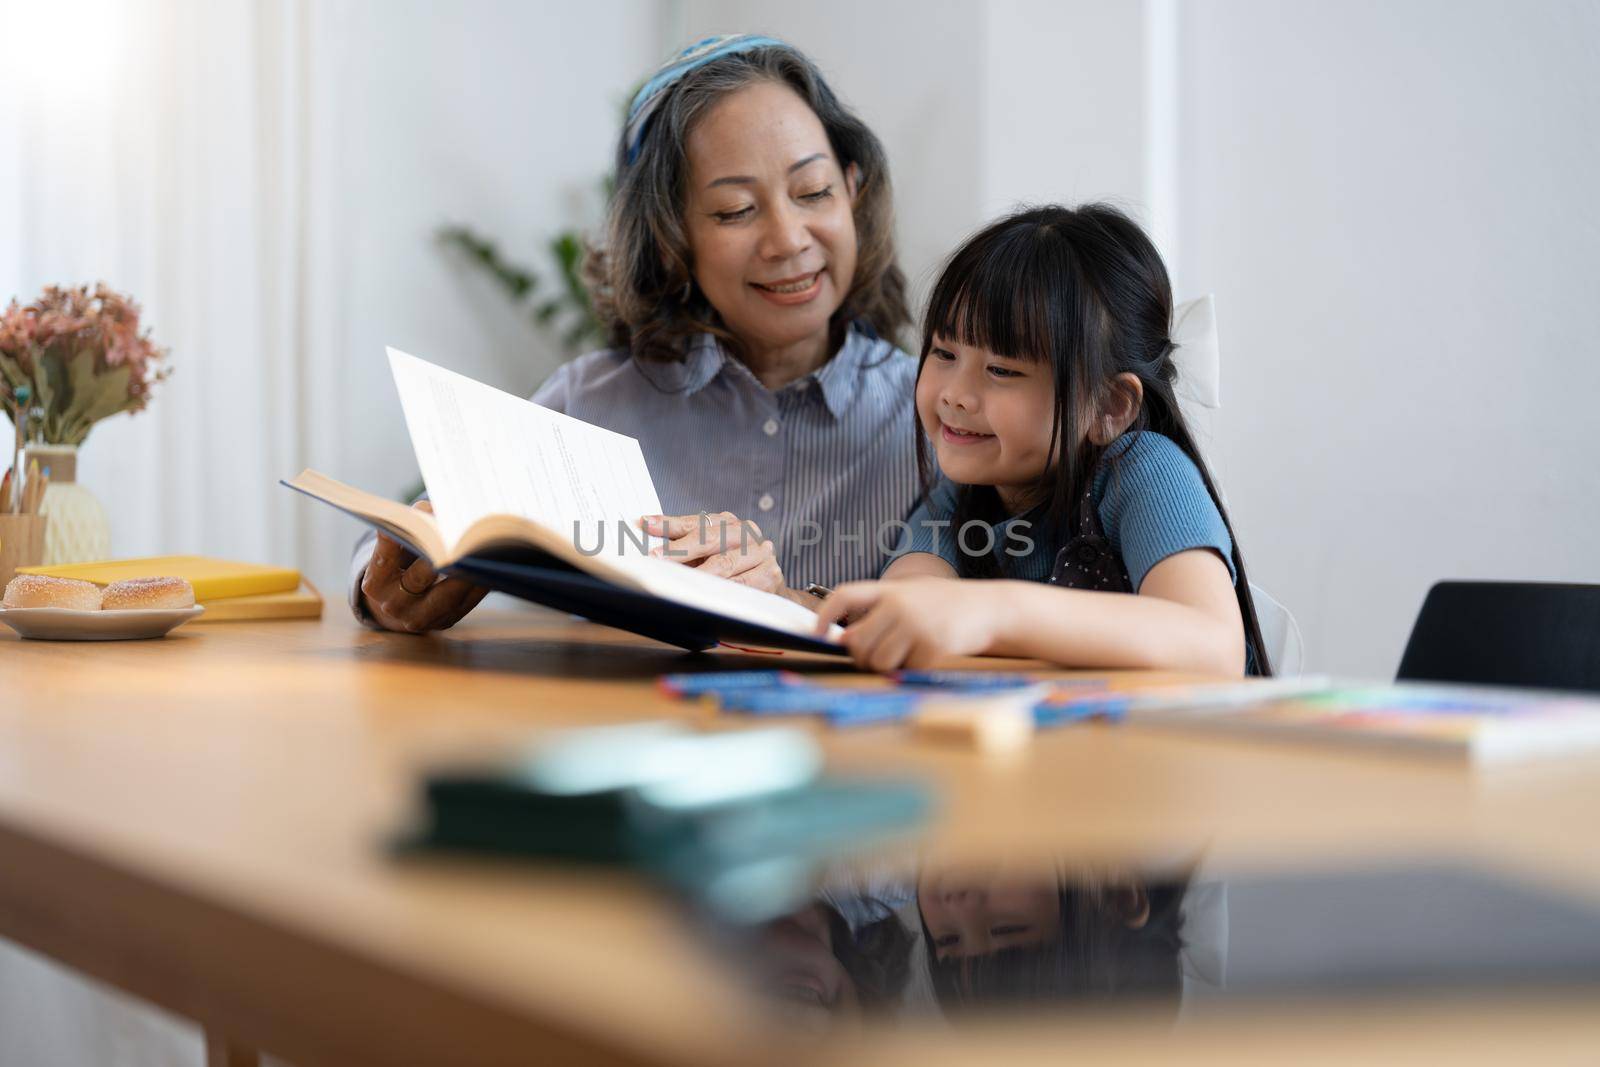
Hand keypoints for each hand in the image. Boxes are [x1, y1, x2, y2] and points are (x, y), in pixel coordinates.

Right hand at [360, 501, 488, 632]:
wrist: (400, 605)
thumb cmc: (399, 564)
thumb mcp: (395, 548)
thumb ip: (409, 527)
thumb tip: (433, 510)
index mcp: (376, 584)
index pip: (385, 558)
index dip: (399, 539)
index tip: (415, 516)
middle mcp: (395, 604)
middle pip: (420, 577)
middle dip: (439, 555)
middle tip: (458, 536)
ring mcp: (421, 617)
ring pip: (448, 593)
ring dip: (467, 570)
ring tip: (480, 549)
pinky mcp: (445, 621)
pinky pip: (467, 602)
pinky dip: (479, 582)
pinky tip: (490, 564)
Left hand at [640, 511, 784, 593]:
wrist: (769, 586)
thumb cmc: (731, 568)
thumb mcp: (707, 553)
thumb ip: (682, 543)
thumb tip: (648, 531)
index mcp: (729, 522)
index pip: (696, 522)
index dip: (670, 524)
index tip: (647, 524)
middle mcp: (746, 532)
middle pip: (711, 538)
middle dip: (681, 549)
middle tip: (658, 557)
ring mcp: (761, 553)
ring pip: (725, 563)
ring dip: (698, 573)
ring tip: (678, 579)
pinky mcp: (769, 575)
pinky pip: (741, 585)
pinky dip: (722, 589)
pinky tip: (706, 593)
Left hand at [813, 578, 1001, 671]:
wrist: (991, 608)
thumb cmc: (948, 605)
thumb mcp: (914, 596)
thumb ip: (882, 612)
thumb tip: (846, 640)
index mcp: (891, 590)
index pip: (845, 595)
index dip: (825, 615)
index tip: (815, 633)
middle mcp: (899, 605)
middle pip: (856, 642)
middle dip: (861, 656)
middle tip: (876, 656)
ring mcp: (915, 625)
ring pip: (878, 661)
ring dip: (887, 666)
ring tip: (907, 653)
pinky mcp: (931, 647)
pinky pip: (905, 670)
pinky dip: (913, 669)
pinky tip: (929, 654)